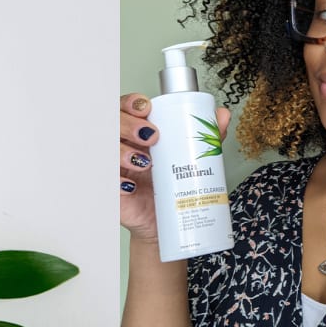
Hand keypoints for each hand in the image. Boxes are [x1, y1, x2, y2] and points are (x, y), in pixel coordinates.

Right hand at [120, 93, 229, 242]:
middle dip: (128, 124)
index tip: (146, 107)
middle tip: (152, 135)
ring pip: (105, 149)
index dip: (131, 103)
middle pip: (112, 122)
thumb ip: (205, 137)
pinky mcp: (111, 191)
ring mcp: (114, 167)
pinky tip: (130, 185)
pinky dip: (116, 180)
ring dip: (122, 151)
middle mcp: (123, 146)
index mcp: (139, 133)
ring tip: (145, 163)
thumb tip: (221, 115)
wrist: (168, 223)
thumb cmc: (174, 188)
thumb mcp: (190, 159)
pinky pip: (103, 180)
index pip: (126, 108)